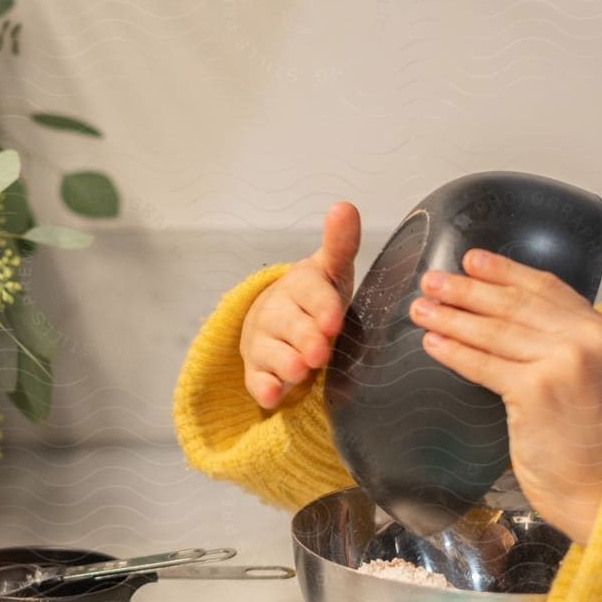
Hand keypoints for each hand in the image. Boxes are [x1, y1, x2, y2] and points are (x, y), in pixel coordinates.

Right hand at [240, 201, 359, 408]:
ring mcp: (264, 343)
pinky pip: (257, 381)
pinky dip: (264, 388)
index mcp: (299, 286)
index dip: (321, 306)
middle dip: (304, 337)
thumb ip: (340, 244)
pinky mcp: (257, 371)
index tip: (334, 320)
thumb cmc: (314, 299)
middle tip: (320, 351)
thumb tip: (344, 206)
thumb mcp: (331, 271)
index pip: (309, 291)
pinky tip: (272, 395)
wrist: (281, 324)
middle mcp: (277, 312)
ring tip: (301, 370)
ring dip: (286, 362)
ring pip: (272, 352)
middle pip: (288, 324)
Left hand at [409, 248, 601, 544]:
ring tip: (421, 308)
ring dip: (452, 317)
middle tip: (431, 280)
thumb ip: (559, 344)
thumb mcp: (586, 377)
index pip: (546, 288)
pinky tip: (432, 342)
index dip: (505, 272)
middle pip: (515, 305)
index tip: (471, 260)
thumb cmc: (587, 441)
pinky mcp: (537, 390)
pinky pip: (484, 364)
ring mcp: (564, 363)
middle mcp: (587, 339)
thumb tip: (501, 317)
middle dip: (467, 290)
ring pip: (495, 332)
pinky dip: (454, 352)